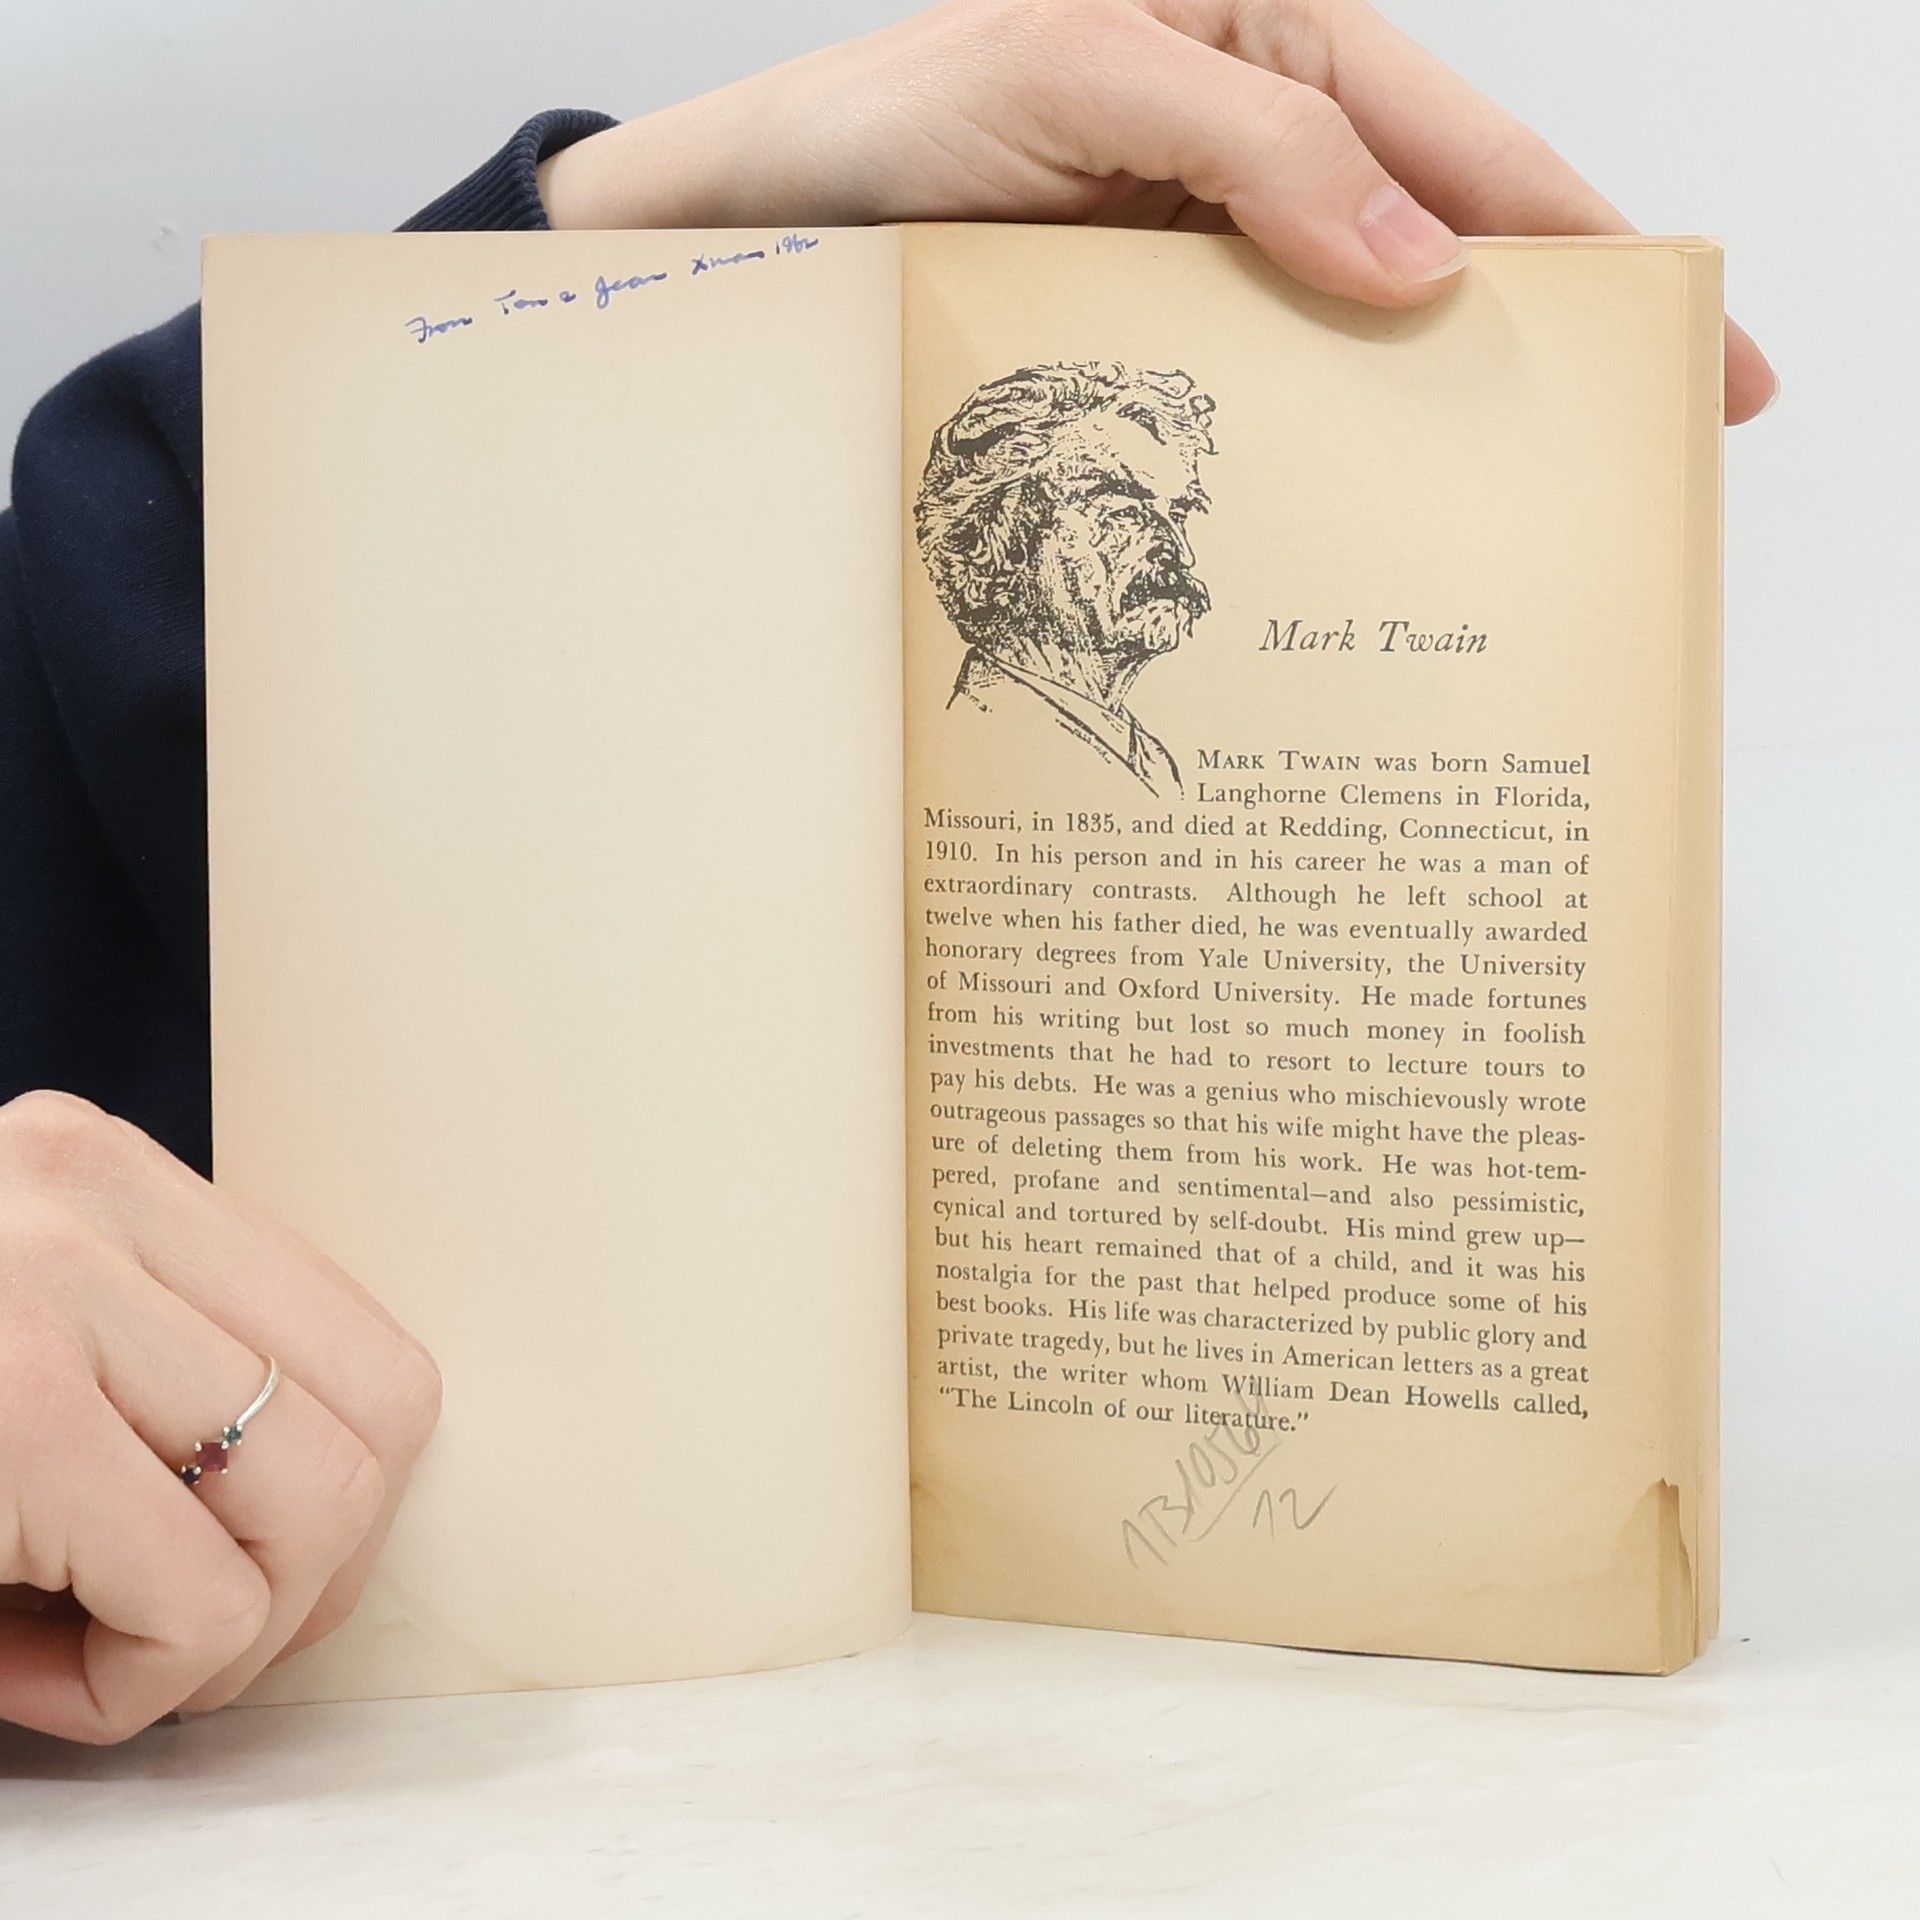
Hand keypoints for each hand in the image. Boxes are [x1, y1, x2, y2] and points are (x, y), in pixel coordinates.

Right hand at [0, 1092, 441, 1742]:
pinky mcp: (6, 1405)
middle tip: (197, 1634)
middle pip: (384, 1417)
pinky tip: (12, 1666)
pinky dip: (133, 1684)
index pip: (363, 1346)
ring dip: (232, 1632)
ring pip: (321, 1504)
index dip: (346, 1498)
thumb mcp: (37, 1349)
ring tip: (99, 1649)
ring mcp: (45, 1287)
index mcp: (108, 1177)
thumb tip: (351, 1492)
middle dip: (316, 1572)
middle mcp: (87, 1199)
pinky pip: (202, 1601)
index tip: (249, 1572)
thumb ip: (168, 1369)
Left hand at [540, 0, 1775, 422]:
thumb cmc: (884, 120)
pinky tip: (1371, 502)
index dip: (1575, 227)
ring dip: (1440, 406)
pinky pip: (1268, 393)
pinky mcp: (1150, 347)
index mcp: (1256, 47)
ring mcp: (1205, 258)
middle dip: (1547, 329)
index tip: (1681, 325)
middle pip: (1440, 235)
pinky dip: (1326, 446)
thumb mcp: (1071, 78)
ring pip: (1363, 329)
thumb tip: (1422, 257)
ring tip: (1531, 494)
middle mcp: (1247, 152)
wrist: (752, 230)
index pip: (1452, 134)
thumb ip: (1252, 146)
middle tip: (1666, 431)